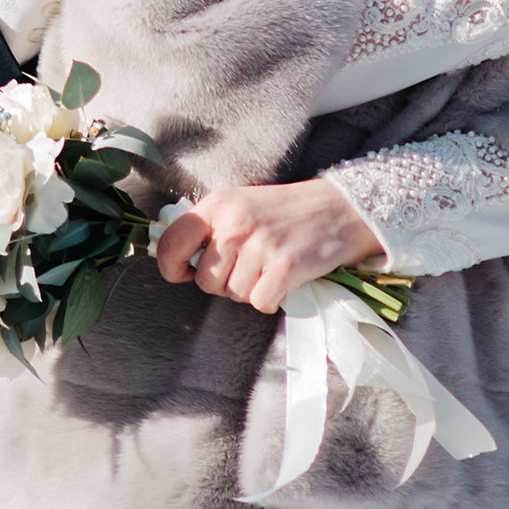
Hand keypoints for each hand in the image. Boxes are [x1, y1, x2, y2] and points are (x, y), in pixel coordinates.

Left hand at [154, 178, 381, 312]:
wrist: (337, 209)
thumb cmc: (284, 211)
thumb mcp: (240, 204)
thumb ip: (210, 228)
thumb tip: (180, 261)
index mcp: (218, 204)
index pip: (171, 243)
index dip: (172, 267)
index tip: (184, 272)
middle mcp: (235, 222)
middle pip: (204, 281)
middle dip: (223, 282)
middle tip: (248, 265)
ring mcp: (260, 245)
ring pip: (233, 295)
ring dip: (250, 289)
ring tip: (270, 265)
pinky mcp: (284, 267)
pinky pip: (259, 304)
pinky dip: (271, 299)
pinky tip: (283, 279)